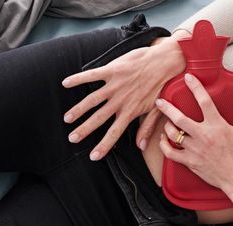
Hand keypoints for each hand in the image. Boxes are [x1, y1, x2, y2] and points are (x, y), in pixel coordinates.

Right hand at [62, 34, 186, 160]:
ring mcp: (116, 85)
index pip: (115, 132)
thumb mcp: (158, 109)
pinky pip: (92, 75)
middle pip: (99, 118)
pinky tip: (65, 83)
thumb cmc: (164, 85)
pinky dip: (79, 78)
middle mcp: (121, 100)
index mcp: (131, 110)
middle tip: (72, 139)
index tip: (93, 156)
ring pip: (92, 100)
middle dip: (85, 129)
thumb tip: (140, 146)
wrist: (167, 61)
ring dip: (79, 109)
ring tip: (67, 118)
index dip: (104, 145)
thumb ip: (147, 127)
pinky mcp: (113, 69)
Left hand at [155, 73, 232, 197]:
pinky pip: (170, 152)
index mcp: (218, 126)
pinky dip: (164, 145)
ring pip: (173, 134)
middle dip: (167, 108)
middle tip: (160, 101)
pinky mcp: (190, 162)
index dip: (195, 87)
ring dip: (167, 126)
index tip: (188, 78)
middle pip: (179, 118)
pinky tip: (163, 140)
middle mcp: (204, 136)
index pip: (204, 101)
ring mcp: (195, 149)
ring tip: (166, 122)